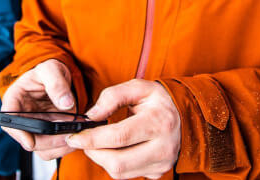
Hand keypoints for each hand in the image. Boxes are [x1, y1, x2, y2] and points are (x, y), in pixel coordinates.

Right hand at [0, 59, 76, 159]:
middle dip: (48, 142)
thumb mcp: (51, 70)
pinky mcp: (47, 134)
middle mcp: (22, 118)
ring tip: (74, 133)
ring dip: (58, 146)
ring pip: (41, 149)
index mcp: (14, 100)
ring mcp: (35, 127)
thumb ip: (57, 84)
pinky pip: (53, 147)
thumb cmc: (48, 71)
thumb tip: (65, 103)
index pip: (9, 120)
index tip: (30, 141)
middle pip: (27, 140)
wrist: (59, 76)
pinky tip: (75, 133)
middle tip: (67, 135)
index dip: (18, 133)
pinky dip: (65, 144)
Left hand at [66, 79, 180, 178]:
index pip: (119, 137)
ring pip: (121, 173)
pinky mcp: (158, 173)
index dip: (92, 138)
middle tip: (83, 141)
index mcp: (159, 121)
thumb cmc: (158, 101)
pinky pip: (128, 175)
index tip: (75, 136)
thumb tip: (91, 115)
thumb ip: (112, 96)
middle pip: (118, 162)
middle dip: (93, 152)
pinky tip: (113, 150)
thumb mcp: (138, 87)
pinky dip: (115, 164)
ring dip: (101, 159)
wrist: (184, 116)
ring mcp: (162, 163)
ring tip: (97, 144)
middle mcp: (163, 147)